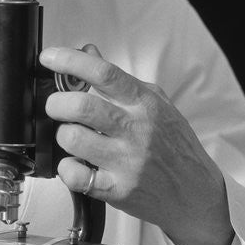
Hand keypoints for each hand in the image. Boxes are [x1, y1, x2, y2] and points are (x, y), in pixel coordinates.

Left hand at [40, 44, 233, 244]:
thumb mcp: (157, 104)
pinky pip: (76, 175)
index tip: (50, 58)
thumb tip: (88, 52)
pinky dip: (67, 167)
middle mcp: (136, 130)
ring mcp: (126, 162)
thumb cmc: (174, 146)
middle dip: (57, 103)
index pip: (104, 73)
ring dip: (63, 135)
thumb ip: (120, 81)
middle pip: (81, 106)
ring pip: (72, 139)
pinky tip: (76, 164)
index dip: (70, 61)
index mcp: (145, 104)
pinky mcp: (117, 190)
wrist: (195, 192)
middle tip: (56, 106)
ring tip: (72, 136)